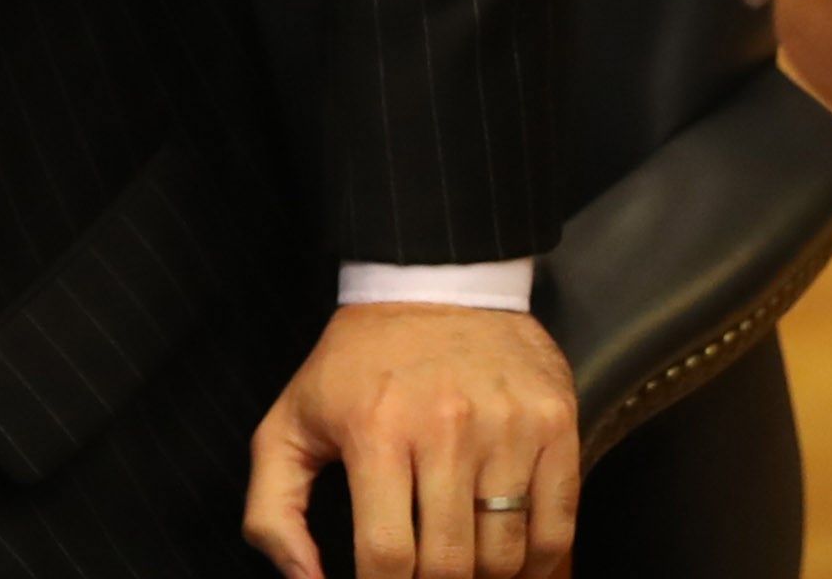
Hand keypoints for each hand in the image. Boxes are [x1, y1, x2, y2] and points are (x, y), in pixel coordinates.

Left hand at [245, 303, 581, 578]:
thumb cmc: (357, 364)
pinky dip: (537, 564)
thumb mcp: (290, 422)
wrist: (436, 282)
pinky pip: (557, 528)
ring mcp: (508, 427)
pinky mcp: (555, 423)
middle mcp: (447, 429)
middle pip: (451, 565)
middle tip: (423, 574)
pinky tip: (512, 562)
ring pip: (506, 556)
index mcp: (375, 431)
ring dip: (483, 578)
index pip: (388, 556)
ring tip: (462, 564)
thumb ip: (274, 511)